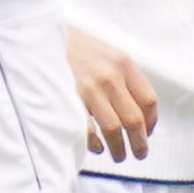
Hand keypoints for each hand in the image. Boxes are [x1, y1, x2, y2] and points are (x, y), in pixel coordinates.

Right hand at [69, 27, 161, 163]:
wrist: (41, 36)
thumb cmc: (76, 47)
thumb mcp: (107, 52)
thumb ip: (123, 76)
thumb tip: (139, 109)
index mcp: (123, 64)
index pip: (148, 100)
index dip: (152, 122)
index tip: (149, 132)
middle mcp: (109, 76)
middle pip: (134, 119)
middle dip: (139, 143)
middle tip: (140, 153)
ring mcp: (88, 89)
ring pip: (113, 129)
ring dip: (119, 149)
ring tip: (120, 156)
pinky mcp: (69, 99)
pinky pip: (88, 130)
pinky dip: (95, 144)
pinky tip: (98, 148)